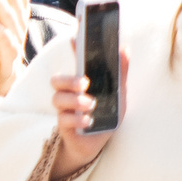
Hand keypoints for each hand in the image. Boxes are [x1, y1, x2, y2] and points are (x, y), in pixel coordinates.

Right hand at [49, 51, 127, 180]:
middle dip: (68, 80)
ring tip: (90, 105)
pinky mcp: (64, 127)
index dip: (74, 49)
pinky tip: (88, 120)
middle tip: (84, 84)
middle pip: (56, 80)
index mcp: (82, 82)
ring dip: (75, 101)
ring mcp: (65, 110)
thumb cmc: (106, 115)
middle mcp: (69, 94)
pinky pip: (63, 120)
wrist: (98, 143)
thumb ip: (120, 73)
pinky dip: (77, 119)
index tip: (75, 38)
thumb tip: (124, 48)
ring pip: (57, 99)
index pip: (75, 62)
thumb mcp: (117, 93)